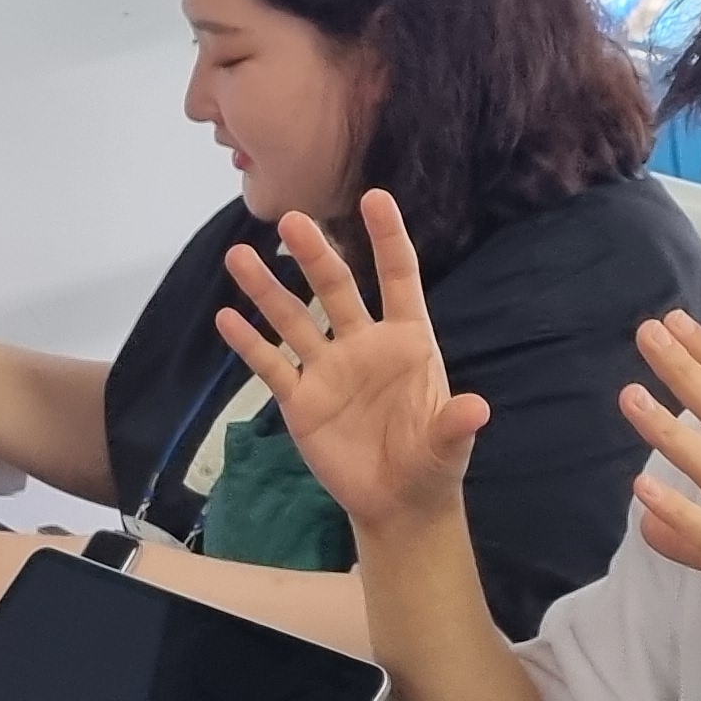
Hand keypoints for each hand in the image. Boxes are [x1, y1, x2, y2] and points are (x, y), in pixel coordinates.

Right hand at [213, 191, 484, 537]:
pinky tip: (225, 317)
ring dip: (265, 289)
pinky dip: (247, 343)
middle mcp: (363, 344)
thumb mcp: (447, 447)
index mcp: (408, 341)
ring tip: (238, 256)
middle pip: (335, 289)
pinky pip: (270, 366)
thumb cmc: (430, 463)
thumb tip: (476, 408)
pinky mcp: (300, 400)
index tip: (374, 197)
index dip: (387, 238)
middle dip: (314, 255)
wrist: (396, 503)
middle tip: (291, 221)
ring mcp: (328, 369)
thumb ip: (454, 425)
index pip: (397, 278)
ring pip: (293, 319)